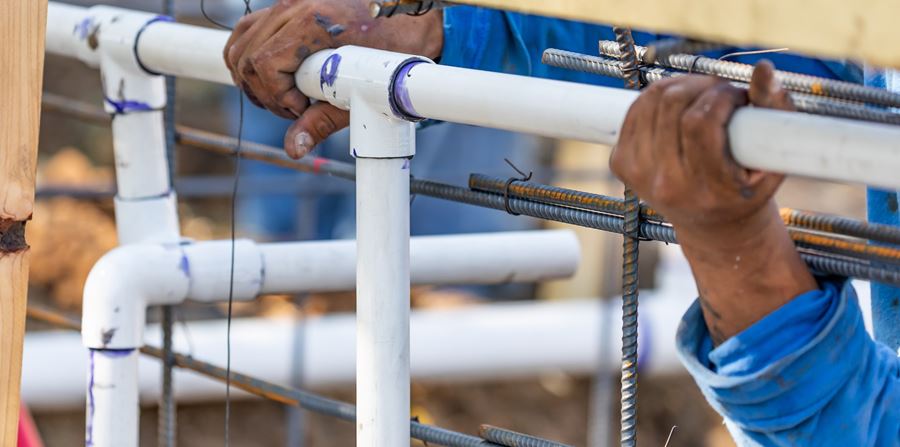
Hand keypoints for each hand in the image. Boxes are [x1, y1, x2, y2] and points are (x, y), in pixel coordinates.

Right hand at [224, 0, 443, 157]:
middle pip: (247, 56)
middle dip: (264, 92)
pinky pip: (251, 28)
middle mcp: (296, 7)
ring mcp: (290, 3)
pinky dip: (249, 53)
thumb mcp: (362, 92)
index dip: (277, 97)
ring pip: (242, 41)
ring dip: (251, 75)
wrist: (413, 19)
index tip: (301, 109)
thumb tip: (294, 148)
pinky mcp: (290, 5)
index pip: (264, 65)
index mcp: (313, 24)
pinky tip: (270, 77)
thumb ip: (323, 121)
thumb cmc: (396, 51)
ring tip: (283, 96)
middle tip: (294, 110)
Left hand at [610, 61, 791, 238]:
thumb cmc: (748, 190)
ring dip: (680, 85)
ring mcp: (638, 174)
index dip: (721, 97)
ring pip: (650, 101)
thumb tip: (764, 70)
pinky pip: (635, 110)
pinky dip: (657, 97)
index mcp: (706, 189)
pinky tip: (679, 105)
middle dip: (701, 85)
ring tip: (702, 95)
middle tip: (721, 91)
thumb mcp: (774, 161)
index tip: (738, 96)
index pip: (700, 123)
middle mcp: (666, 184)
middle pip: (672, 105)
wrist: (712, 227)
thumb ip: (775, 112)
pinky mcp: (621, 163)